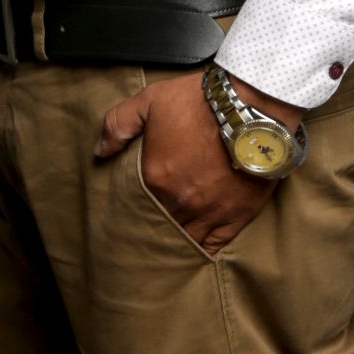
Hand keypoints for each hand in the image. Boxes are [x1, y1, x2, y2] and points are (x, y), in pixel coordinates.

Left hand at [93, 70, 284, 254]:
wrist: (252, 106)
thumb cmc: (201, 101)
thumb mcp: (150, 100)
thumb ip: (118, 124)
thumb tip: (100, 151)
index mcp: (156, 178)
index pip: (136, 207)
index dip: (132, 211)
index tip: (129, 215)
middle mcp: (180, 201)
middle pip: (160, 225)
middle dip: (153, 228)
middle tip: (146, 235)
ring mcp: (210, 211)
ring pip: (186, 239)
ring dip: (176, 242)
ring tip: (168, 246)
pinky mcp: (238, 214)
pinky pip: (215, 244)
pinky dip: (203, 250)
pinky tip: (195, 252)